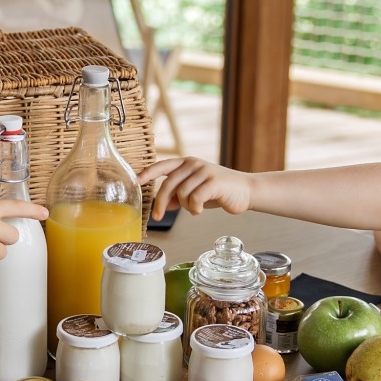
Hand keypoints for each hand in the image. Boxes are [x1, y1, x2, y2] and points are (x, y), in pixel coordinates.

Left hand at [137, 156, 251, 218]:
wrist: (245, 191)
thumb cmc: (217, 191)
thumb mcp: (194, 191)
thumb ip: (178, 195)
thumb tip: (164, 204)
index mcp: (186, 163)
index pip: (162, 166)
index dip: (148, 173)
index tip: (136, 182)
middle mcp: (193, 164)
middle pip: (168, 184)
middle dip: (161, 203)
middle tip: (158, 217)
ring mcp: (204, 171)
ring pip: (182, 194)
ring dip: (186, 207)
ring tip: (195, 209)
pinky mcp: (214, 181)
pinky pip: (195, 199)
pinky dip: (195, 209)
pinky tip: (201, 210)